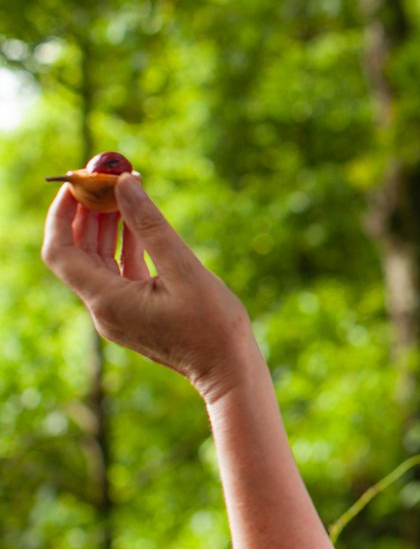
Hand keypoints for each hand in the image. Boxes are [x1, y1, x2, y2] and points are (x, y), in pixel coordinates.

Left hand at [42, 174, 255, 402]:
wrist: (230, 371)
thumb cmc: (213, 325)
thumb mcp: (184, 269)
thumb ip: (151, 225)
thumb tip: (125, 184)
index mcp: (108, 300)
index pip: (61, 251)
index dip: (62, 215)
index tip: (80, 183)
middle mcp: (104, 308)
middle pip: (78, 253)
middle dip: (87, 213)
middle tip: (104, 178)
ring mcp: (118, 313)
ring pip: (98, 261)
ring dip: (105, 227)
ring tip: (122, 192)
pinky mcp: (135, 314)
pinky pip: (118, 273)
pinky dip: (123, 246)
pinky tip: (137, 224)